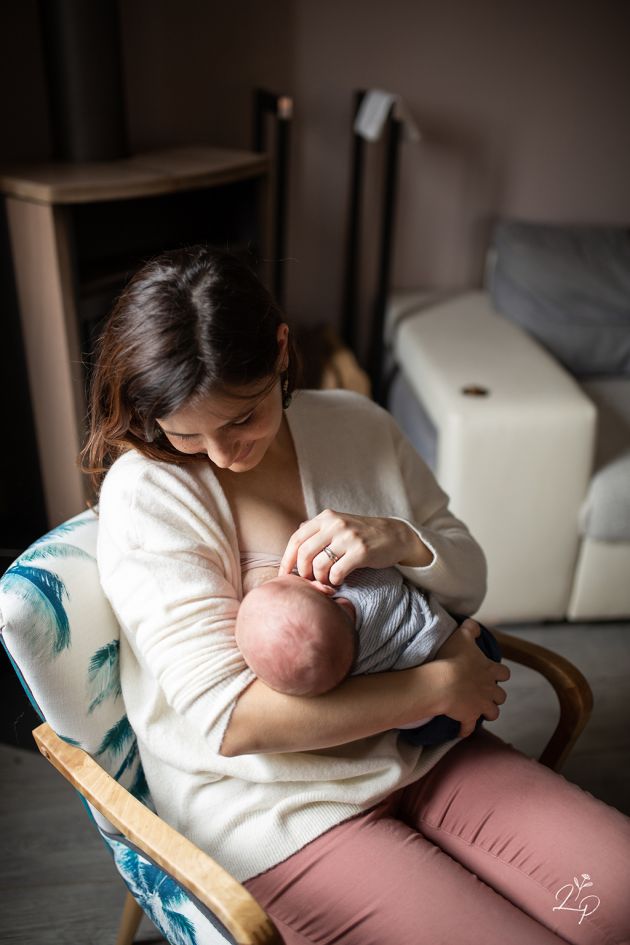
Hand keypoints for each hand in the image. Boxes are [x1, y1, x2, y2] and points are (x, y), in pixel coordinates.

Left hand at [278, 509, 429, 584]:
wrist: (394, 535)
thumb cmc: (361, 534)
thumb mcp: (338, 525)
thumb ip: (317, 532)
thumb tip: (294, 546)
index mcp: (325, 518)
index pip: (296, 539)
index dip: (286, 559)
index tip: (283, 575)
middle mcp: (335, 524)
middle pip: (304, 553)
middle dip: (303, 572)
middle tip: (309, 581)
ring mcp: (349, 537)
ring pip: (319, 564)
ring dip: (319, 579)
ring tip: (326, 581)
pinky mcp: (361, 551)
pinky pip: (337, 572)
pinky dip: (334, 581)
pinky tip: (339, 580)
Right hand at [433, 619, 509, 737]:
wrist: (443, 682)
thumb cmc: (452, 657)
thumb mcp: (462, 636)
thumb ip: (471, 629)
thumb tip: (474, 624)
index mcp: (489, 670)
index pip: (504, 673)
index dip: (500, 674)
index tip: (493, 674)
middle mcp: (489, 689)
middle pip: (501, 696)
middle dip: (495, 696)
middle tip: (484, 693)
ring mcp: (480, 705)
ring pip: (492, 713)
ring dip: (486, 712)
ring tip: (477, 711)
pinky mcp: (468, 717)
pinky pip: (469, 728)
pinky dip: (466, 729)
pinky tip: (461, 729)